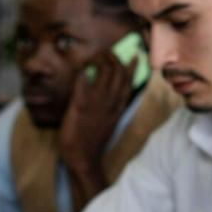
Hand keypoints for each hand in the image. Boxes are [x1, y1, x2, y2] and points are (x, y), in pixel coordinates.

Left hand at [57, 49, 136, 203]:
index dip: (131, 66)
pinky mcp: (79, 106)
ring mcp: (95, 104)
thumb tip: (110, 91)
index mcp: (118, 108)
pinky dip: (83, 71)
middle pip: (117, 72)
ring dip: (99, 59)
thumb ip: (111, 106)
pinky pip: (83, 82)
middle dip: (113, 57)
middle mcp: (109, 103)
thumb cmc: (93, 141)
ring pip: (103, 72)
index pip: (128, 82)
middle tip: (107, 53)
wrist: (82, 158)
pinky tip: (82, 67)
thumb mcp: (109, 122)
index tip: (131, 56)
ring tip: (95, 57)